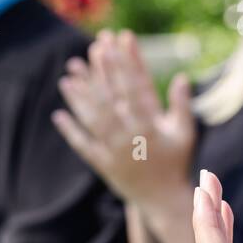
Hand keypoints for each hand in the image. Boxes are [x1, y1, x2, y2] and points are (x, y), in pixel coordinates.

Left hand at [52, 29, 195, 210]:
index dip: (127, 63)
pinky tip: (58, 114)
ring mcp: (114, 151)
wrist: (163, 200)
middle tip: (92, 47)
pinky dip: (70, 131)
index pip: (136, 87)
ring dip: (79, 98)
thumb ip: (182, 105)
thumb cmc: (176, 162)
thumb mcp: (184, 133)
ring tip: (67, 77)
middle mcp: (130, 136)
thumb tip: (182, 77)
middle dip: (102, 71)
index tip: (119, 42)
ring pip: (93, 119)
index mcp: (151, 126)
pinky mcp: (103, 165)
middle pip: (112, 97)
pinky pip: (84, 146)